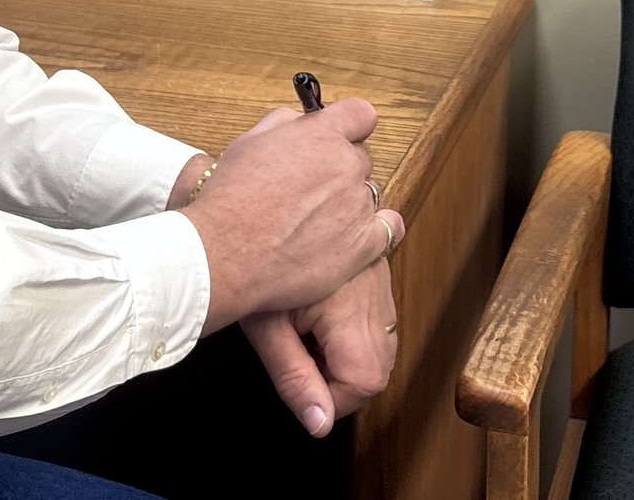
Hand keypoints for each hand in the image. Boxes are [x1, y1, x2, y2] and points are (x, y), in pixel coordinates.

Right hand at [182, 100, 400, 331]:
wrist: (223, 254)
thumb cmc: (229, 200)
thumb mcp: (247, 143)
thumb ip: (282, 124)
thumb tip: (300, 121)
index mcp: (322, 135)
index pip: (360, 115)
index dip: (349, 125)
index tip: (341, 135)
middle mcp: (346, 166)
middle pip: (360, 158)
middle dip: (340, 169)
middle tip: (310, 188)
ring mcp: (357, 206)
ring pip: (367, 194)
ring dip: (349, 202)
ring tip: (314, 221)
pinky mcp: (361, 246)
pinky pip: (388, 230)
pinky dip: (376, 231)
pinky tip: (357, 234)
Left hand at [243, 261, 398, 436]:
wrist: (249, 209)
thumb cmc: (249, 265)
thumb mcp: (266, 328)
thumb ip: (294, 378)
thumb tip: (319, 424)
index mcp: (349, 307)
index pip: (366, 380)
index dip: (336, 399)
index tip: (306, 392)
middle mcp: (373, 289)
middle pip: (382, 362)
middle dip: (347, 378)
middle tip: (304, 363)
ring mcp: (377, 271)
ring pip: (384, 337)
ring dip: (352, 351)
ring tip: (308, 336)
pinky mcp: (373, 260)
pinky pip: (379, 310)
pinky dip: (356, 326)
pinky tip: (320, 312)